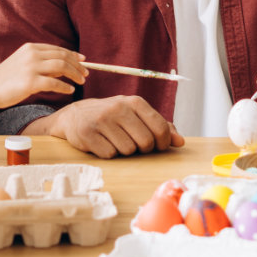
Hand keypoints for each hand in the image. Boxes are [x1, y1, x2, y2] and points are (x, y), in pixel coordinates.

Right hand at [0, 43, 87, 108]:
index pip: (58, 49)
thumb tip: (64, 67)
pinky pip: (54, 83)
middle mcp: (32, 54)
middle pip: (62, 56)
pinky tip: (70, 90)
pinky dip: (65, 86)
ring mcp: (31, 67)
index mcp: (31, 48)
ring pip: (61, 66)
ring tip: (81, 81)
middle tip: (86, 73)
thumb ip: (42, 63)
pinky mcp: (30, 82)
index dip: (73, 55)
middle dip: (77, 65)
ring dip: (74, 74)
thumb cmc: (6, 78)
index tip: (83, 61)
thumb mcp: (24, 64)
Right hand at [33, 95, 184, 158]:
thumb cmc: (113, 117)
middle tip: (133, 143)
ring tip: (115, 140)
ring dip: (124, 151)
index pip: (160, 129)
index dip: (162, 143)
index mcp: (134, 102)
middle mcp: (119, 108)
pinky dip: (109, 154)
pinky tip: (103, 143)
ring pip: (127, 150)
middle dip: (142, 149)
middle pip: (145, 143)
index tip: (157, 145)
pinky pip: (110, 155)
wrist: (76, 116)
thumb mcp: (136, 116)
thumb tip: (180, 142)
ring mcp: (102, 120)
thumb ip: (161, 127)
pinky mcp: (87, 133)